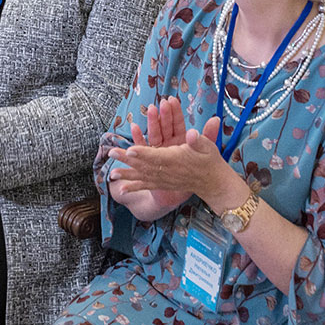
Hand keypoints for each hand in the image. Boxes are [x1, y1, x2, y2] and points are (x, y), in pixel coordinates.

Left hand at [106, 113, 236, 210]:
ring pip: (142, 177)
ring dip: (126, 174)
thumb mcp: (208, 147)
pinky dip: (134, 187)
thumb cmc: (210, 161)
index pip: (157, 156)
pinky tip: (121, 190)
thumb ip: (199, 140)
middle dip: (127, 160)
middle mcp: (167, 171)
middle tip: (111, 153)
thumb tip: (192, 133)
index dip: (144, 153)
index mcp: (176, 159)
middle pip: (144, 165)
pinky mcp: (164, 184)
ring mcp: (164, 179)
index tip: (130, 150)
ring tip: (111, 174)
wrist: (213, 183)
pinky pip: (147, 186)